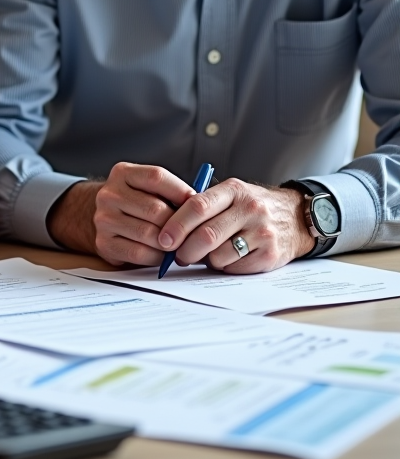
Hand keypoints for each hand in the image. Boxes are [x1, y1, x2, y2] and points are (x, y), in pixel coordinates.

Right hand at [86, 163, 195, 265]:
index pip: (156, 177)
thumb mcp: (146, 187)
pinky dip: (156, 256)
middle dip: (177, 223)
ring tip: (176, 243)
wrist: (101, 218)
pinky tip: (161, 253)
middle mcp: (109, 194)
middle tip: (189, 231)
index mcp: (123, 173)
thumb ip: (168, 191)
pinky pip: (139, 252)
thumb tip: (197, 203)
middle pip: (155, 209)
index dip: (180, 191)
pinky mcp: (104, 242)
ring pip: (148, 233)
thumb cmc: (135, 203)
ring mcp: (104, 219)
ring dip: (168, 243)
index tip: (195, 203)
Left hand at [158, 179, 315, 273]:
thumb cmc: (251, 207)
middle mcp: (250, 209)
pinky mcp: (271, 255)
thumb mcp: (231, 195)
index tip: (163, 238)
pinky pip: (235, 268)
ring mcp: (263, 232)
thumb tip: (170, 231)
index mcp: (234, 190)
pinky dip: (224, 267)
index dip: (176, 225)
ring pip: (219, 255)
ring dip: (206, 260)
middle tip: (178, 256)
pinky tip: (228, 258)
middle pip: (207, 234)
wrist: (296, 217)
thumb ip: (203, 206)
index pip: (197, 206)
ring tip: (208, 254)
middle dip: (186, 249)